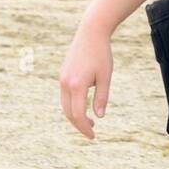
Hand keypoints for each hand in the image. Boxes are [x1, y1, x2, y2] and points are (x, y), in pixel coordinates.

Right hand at [59, 18, 113, 138]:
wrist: (91, 32)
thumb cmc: (101, 54)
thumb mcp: (105, 77)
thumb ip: (102, 98)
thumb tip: (99, 116)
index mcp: (77, 85)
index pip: (78, 115)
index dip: (85, 128)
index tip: (93, 136)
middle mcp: (66, 83)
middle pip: (69, 113)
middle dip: (79, 124)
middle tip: (92, 131)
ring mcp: (62, 78)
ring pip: (65, 105)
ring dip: (75, 115)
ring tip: (89, 120)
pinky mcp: (62, 74)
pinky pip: (65, 95)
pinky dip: (72, 105)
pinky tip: (84, 105)